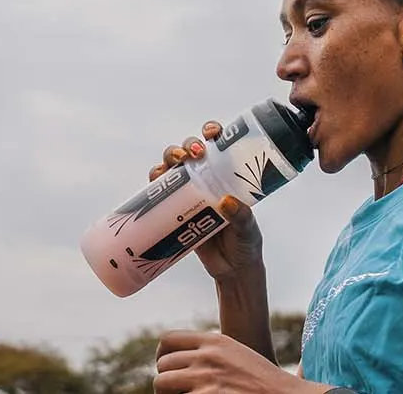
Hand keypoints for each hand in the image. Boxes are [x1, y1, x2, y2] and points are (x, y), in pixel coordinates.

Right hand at [151, 123, 264, 281]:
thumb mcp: (248, 228)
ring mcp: (189, 193)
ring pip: (172, 166)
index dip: (212, 132)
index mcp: (228, 176)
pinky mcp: (175, 210)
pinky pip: (160, 190)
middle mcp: (207, 179)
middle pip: (190, 151)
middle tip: (194, 155)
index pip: (219, 145)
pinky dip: (155, 180)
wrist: (232, 269)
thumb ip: (241, 216)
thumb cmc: (246, 243)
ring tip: (174, 165)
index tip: (212, 133)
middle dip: (187, 145)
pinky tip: (155, 179)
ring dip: (168, 159)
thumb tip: (226, 202)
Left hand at [153, 330, 324, 393]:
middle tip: (180, 391)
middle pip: (162, 365)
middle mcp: (207, 356)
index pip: (168, 340)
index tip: (169, 369)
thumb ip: (208, 352)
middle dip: (167, 380)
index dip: (163, 356)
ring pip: (162, 384)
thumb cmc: (261, 381)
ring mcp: (205, 379)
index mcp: (215, 341)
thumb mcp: (235, 354)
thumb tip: (174, 360)